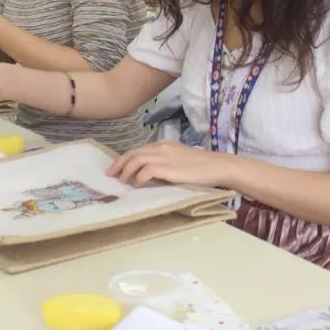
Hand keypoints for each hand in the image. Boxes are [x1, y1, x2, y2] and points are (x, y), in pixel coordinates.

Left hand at [107, 141, 236, 188]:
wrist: (218, 166)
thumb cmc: (201, 167)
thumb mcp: (179, 160)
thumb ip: (164, 163)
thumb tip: (147, 175)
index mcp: (163, 145)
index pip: (138, 150)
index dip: (124, 159)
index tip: (117, 169)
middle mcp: (161, 148)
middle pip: (133, 153)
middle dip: (119, 164)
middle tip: (111, 175)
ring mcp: (165, 156)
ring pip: (136, 159)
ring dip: (126, 171)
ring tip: (122, 181)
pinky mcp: (169, 168)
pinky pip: (146, 170)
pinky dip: (138, 177)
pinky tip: (137, 185)